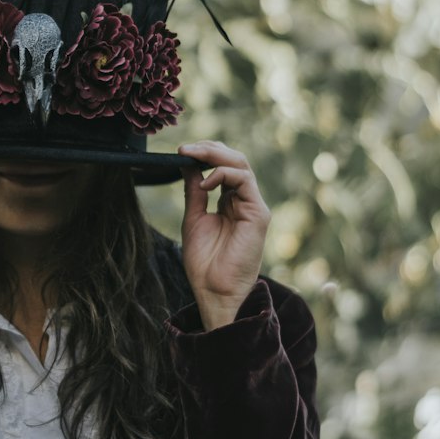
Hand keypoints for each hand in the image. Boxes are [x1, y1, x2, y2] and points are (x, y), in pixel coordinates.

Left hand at [177, 140, 270, 327]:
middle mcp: (244, 201)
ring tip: (192, 156)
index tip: (181, 151)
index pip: (223, 167)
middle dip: (209, 149)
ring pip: (241, 165)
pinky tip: (205, 183)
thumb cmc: (204, 262)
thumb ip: (194, 191)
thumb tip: (187, 165)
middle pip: (234, 160)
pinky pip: (244, 181)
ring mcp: (253, 206)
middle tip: (185, 148)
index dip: (204, 155)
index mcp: (230, 202)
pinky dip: (223, 174)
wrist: (214, 290)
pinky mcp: (259, 213)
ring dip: (215, 156)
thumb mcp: (194, 218)